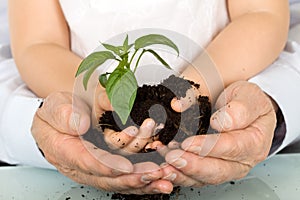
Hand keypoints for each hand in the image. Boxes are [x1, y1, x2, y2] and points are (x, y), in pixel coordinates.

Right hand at [31, 91, 172, 193]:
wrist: (63, 117)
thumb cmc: (58, 111)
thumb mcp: (55, 107)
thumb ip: (64, 115)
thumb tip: (81, 124)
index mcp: (64, 151)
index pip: (86, 161)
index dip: (108, 165)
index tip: (127, 166)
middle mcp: (80, 166)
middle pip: (107, 176)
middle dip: (132, 177)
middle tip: (154, 173)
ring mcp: (94, 169)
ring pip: (118, 181)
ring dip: (143, 182)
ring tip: (163, 179)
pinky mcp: (106, 169)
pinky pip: (124, 178)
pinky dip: (143, 181)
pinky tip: (160, 180)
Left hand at [162, 81, 275, 186]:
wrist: (242, 109)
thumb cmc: (246, 102)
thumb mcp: (248, 96)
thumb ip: (240, 108)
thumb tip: (223, 122)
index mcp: (254, 141)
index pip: (232, 147)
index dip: (210, 146)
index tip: (189, 143)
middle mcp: (242, 160)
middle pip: (218, 170)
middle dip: (193, 166)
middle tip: (173, 158)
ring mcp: (227, 168)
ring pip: (204, 178)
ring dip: (182, 173)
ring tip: (165, 165)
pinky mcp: (212, 170)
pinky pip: (195, 177)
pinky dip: (179, 174)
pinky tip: (165, 168)